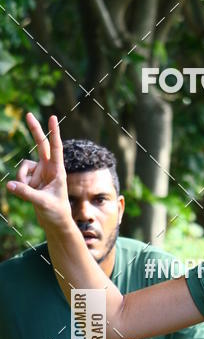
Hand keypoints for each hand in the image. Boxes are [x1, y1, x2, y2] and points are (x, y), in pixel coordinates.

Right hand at [7, 114, 71, 229]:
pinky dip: (19, 184)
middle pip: (41, 145)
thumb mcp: (42, 203)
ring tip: (31, 193)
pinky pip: (20, 176)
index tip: (52, 118)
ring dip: (22, 179)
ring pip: (24, 167)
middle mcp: (49, 169)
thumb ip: (26, 193)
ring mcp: (40, 174)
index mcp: (58, 171)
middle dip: (34, 131)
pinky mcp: (32, 180)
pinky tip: (26, 194)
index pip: (56, 148)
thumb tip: (9, 185)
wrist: (56, 224)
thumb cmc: (56, 213)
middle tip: (28, 114)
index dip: (53, 133)